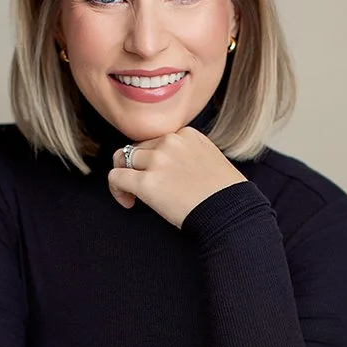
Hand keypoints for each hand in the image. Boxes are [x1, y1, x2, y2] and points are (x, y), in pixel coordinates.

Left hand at [107, 127, 247, 228]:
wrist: (230, 213)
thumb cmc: (225, 194)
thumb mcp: (210, 159)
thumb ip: (188, 154)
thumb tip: (168, 167)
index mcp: (187, 134)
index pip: (156, 140)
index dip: (152, 160)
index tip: (159, 177)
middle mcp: (170, 142)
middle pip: (138, 148)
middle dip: (136, 168)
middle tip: (141, 188)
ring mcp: (158, 161)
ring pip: (123, 159)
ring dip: (124, 177)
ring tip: (132, 196)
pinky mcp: (147, 182)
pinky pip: (116, 178)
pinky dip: (116, 190)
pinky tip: (128, 202)